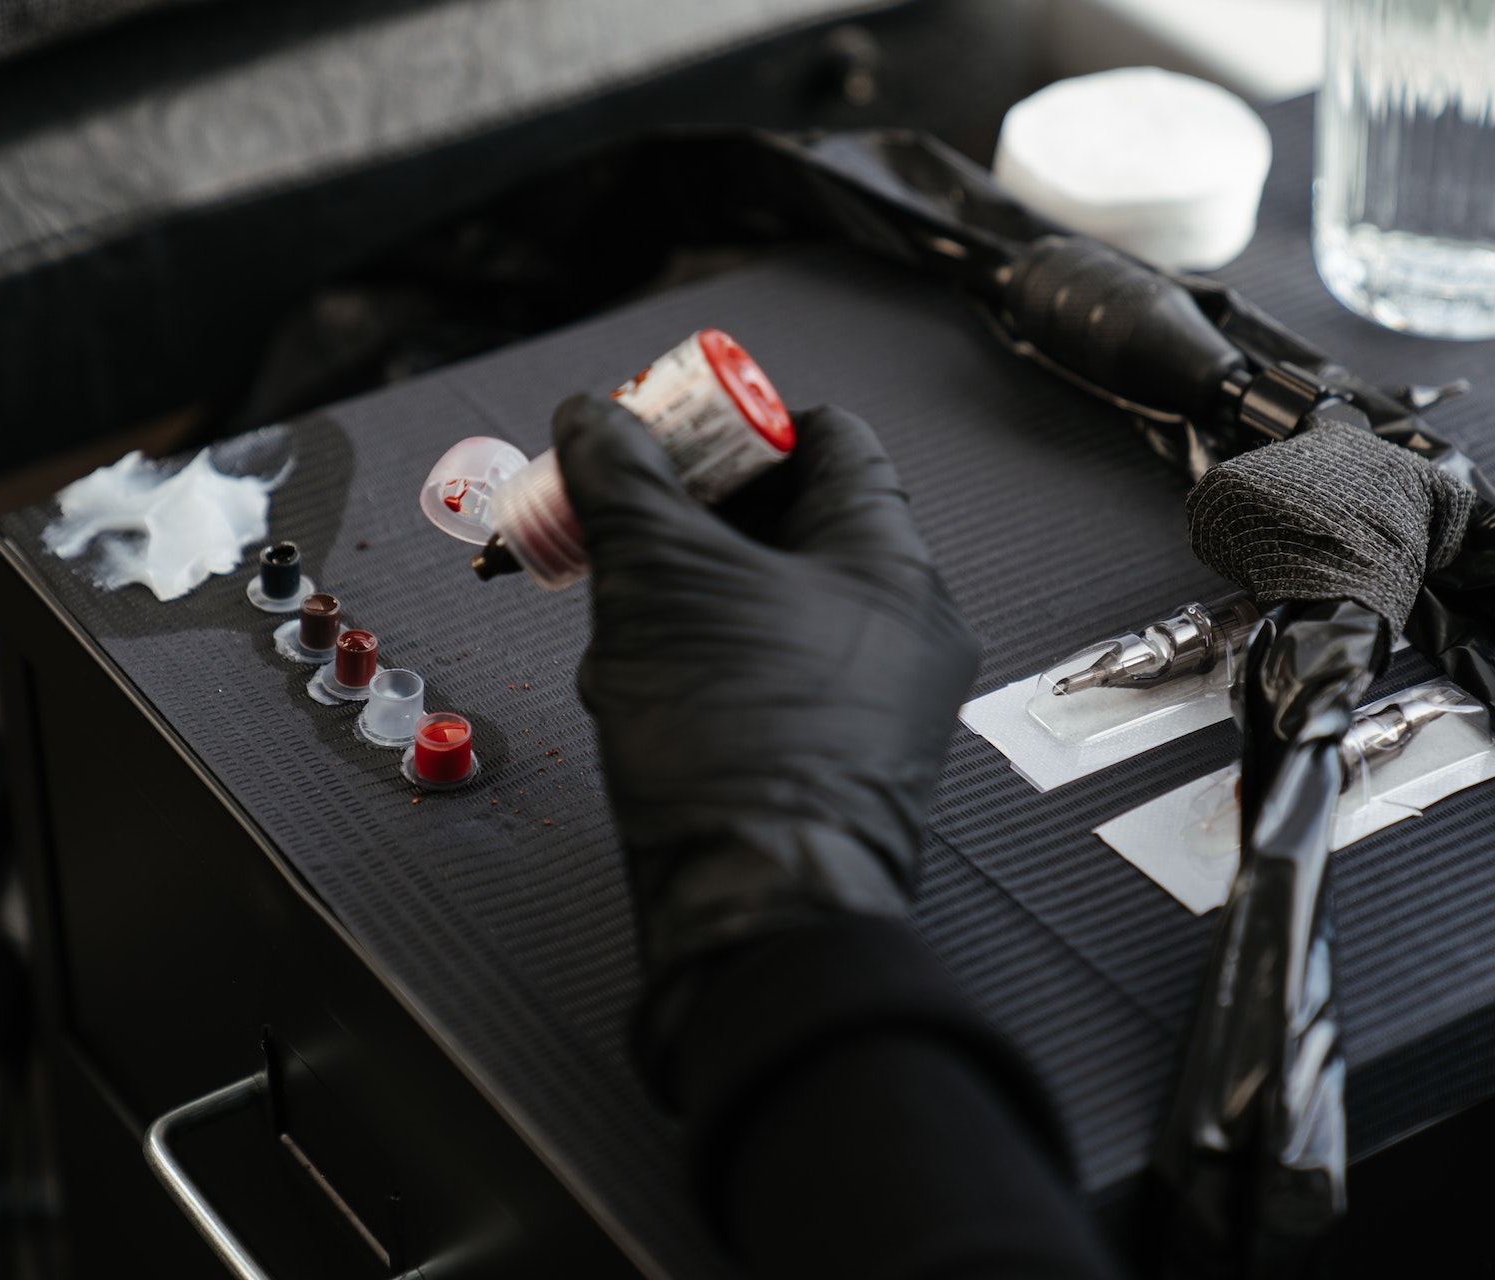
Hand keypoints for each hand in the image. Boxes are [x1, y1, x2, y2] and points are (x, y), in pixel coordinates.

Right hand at [552, 394, 979, 988]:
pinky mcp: (834, 757)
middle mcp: (900, 627)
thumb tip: (595, 417)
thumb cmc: (737, 749)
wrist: (758, 909)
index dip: (737, 424)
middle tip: (619, 520)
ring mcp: (872, 698)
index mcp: (888, 562)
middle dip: (687, 519)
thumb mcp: (657, 579)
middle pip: (788, 521)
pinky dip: (696, 663)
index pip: (826, 438)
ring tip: (619, 619)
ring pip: (763, 602)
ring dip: (679, 595)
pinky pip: (763, 673)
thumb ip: (623, 480)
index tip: (664, 435)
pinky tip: (638, 688)